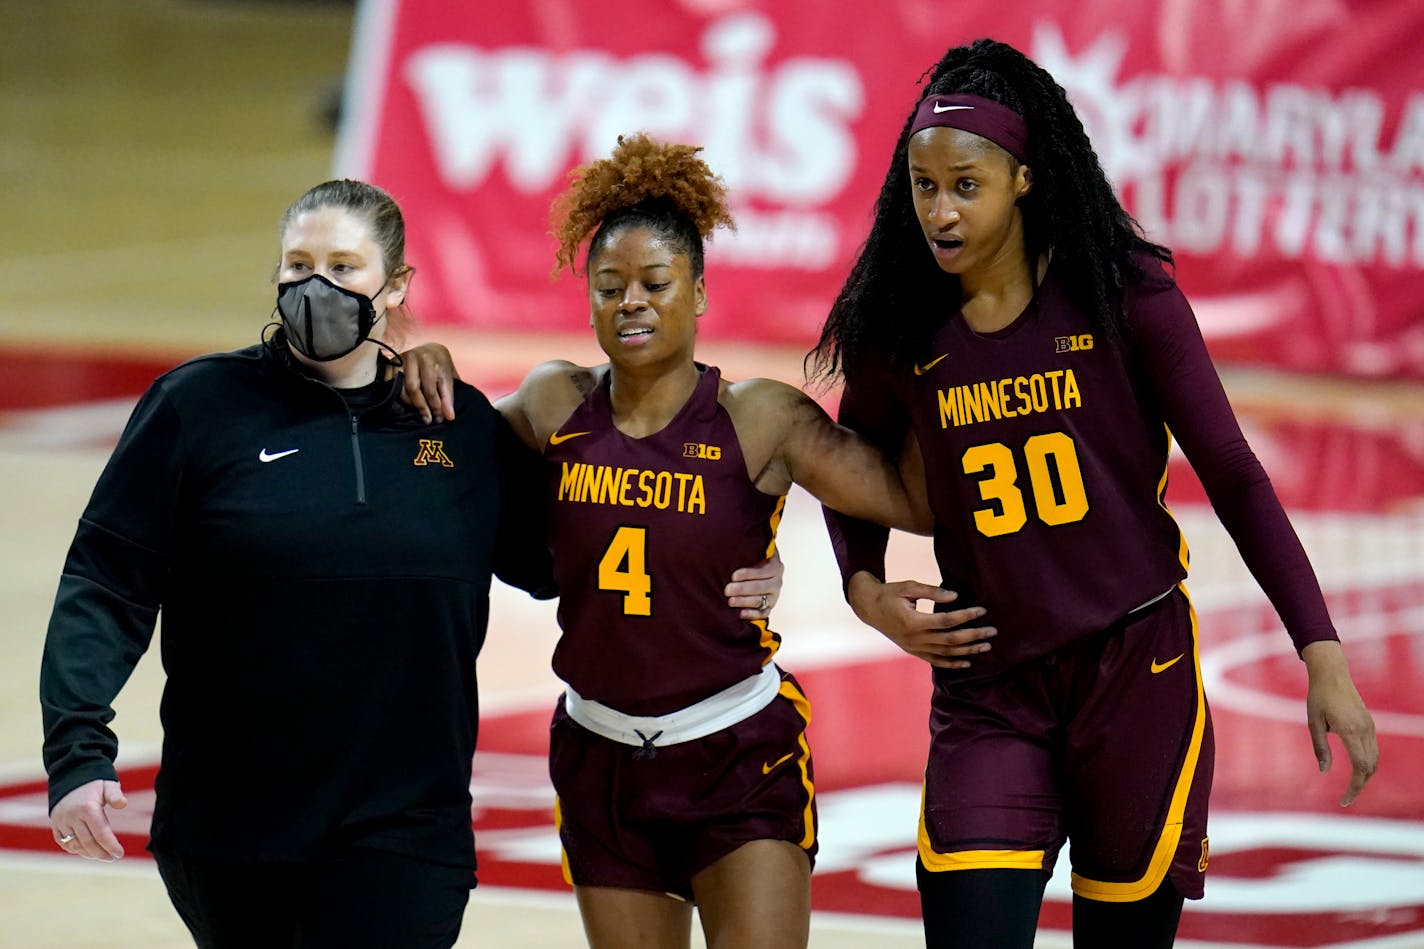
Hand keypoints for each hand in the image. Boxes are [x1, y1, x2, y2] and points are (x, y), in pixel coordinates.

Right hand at [51, 779, 127, 860]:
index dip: (111, 846)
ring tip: (102, 856)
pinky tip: (87, 851)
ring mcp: (62, 822)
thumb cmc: (93, 783)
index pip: (101, 833)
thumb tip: (123, 804)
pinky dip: (75, 850)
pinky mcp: (55, 825)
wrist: (70, 777)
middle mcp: (72, 817)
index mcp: (87, 808)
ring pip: (75, 845)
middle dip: (101, 853)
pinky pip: (64, 843)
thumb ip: (115, 794)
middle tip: (112, 858)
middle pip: (88, 842)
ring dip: (89, 854)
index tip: (120, 854)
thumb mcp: (107, 784)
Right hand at [399, 343, 458, 423]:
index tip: (439, 419)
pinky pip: (392, 385)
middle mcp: (414, 357)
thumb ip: (449, 396)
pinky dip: (400, 397)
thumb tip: (449, 417)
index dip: (436, 407)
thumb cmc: (440, 365)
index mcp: (432, 360)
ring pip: (401, 389)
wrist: (429, 350)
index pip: (431, 389)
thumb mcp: (449, 377)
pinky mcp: (391, 363)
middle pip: (414, 389)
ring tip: (420, 413)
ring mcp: (400, 359)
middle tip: (428, 419)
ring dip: (411, 404)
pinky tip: (409, 404)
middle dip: (422, 407)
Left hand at [725, 550, 784, 620]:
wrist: (756, 570)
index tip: (733, 576)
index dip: (749, 574)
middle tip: (727, 590)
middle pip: (761, 587)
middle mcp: (777, 582)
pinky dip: (752, 614)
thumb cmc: (750, 559)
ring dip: (744, 602)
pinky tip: (740, 613)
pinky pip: (763, 614)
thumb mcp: (752, 552)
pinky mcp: (769, 607)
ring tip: (730, 601)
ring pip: (761, 601)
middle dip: (742, 589)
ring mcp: (774, 596)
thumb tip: (731, 546)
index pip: (764, 571)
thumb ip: (746, 551)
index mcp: (775, 566)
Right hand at [847, 572, 995, 668]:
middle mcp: (915, 638)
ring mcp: (914, 647)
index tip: (982, 610)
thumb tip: (955, 596)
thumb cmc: (890, 593)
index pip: (947, 621)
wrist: (869, 608)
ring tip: (986, 646)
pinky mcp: (913, 651)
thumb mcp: (908, 587)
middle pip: (951, 640)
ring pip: (946, 653)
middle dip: (974, 636)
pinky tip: (967, 662)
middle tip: (993, 631)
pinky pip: (935, 661)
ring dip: (968, 651)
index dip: (966, 616)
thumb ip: (932, 592)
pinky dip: (952, 663)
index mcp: (913, 621)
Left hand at [1303, 640, 1377, 805]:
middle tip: (1345, 799)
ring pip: (1374, 760)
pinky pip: (1373, 750)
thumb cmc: (1318, 697)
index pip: (1360, 768)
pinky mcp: (1369, 724)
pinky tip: (1355, 770)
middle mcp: (1365, 731)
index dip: (1354, 788)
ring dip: (1364, 776)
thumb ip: (1320, 748)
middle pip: (1370, 768)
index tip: (1344, 800)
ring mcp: (1370, 727)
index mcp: (1350, 731)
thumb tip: (1324, 771)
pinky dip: (1367, 764)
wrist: (1332, 674)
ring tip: (1350, 788)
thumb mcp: (1313, 722)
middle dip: (1359, 786)